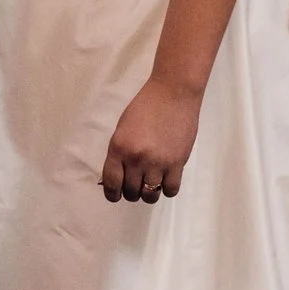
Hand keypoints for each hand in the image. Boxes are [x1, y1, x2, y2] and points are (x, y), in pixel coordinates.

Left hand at [101, 77, 200, 202]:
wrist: (173, 93)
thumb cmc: (145, 106)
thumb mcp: (123, 128)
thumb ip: (119, 152)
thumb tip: (117, 177)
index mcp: (119, 147)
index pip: (111, 183)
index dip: (112, 194)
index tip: (115, 195)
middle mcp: (136, 158)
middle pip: (131, 192)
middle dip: (131, 192)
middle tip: (135, 184)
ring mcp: (158, 162)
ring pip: (150, 195)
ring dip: (148, 193)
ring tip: (150, 182)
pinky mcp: (177, 163)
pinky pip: (170, 190)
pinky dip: (167, 188)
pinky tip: (166, 178)